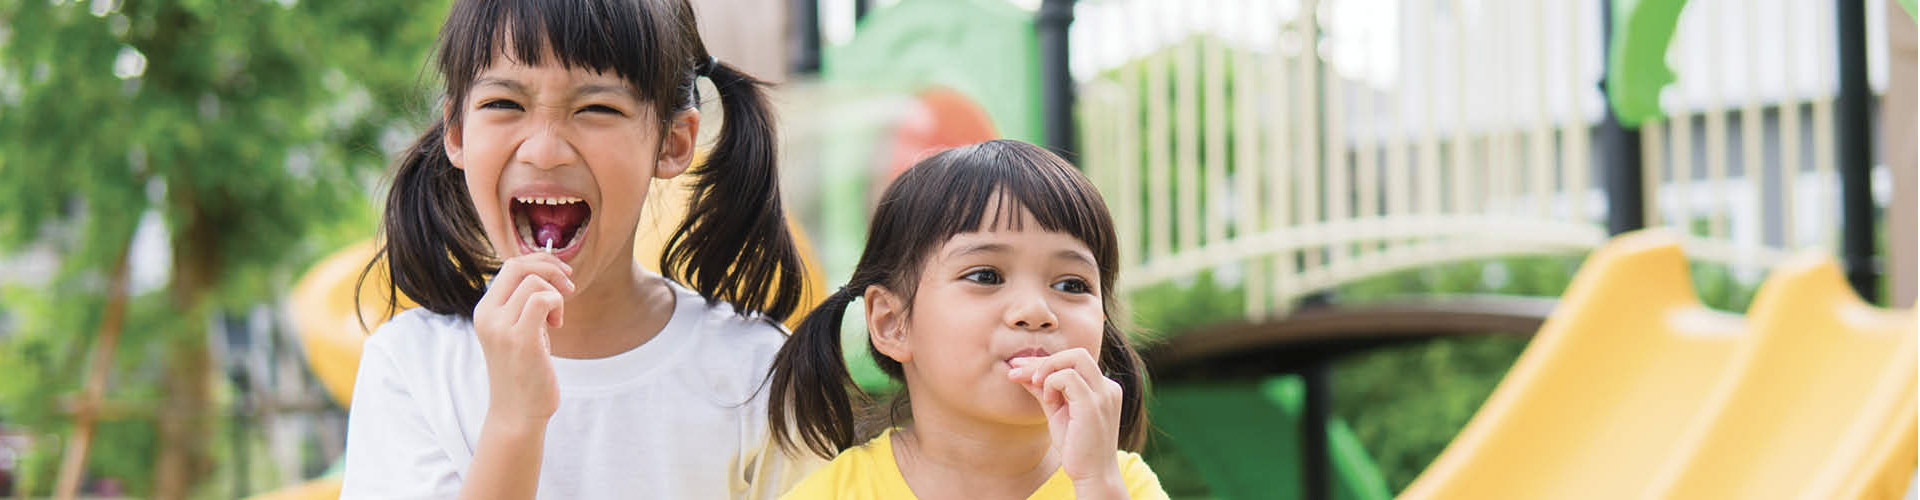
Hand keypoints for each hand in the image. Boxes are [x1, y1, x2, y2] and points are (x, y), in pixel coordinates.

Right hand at [472, 252, 574, 425]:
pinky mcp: (521, 340)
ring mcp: (501, 328)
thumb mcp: (518, 329)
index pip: (510, 266)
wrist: (517, 412)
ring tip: (556, 320)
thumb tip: (547, 272)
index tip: (562, 275)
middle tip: (569, 287)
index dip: (540, 262)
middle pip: (519, 266)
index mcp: (484, 311)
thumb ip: (524, 304)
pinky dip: (557, 304)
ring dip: (556, 295)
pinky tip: (557, 324)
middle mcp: (487, 316)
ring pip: (534, 283)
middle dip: (551, 268)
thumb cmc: (524, 371)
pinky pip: (542, 300)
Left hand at [1007, 348, 1125, 489]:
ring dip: (1046, 368)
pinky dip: (1051, 383)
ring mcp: (1103, 394)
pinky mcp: (1093, 404)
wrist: (1091, 475)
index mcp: (1102, 388)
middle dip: (1044, 359)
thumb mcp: (1057, 412)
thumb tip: (1021, 372)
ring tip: (1035, 386)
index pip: (1074, 361)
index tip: (1018, 368)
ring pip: (1075, 357)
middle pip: (1077, 353)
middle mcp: (1107, 387)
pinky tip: (1048, 401)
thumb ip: (1044, 390)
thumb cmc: (1075, 447)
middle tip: (1019, 372)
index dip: (1045, 361)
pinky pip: (1068, 377)